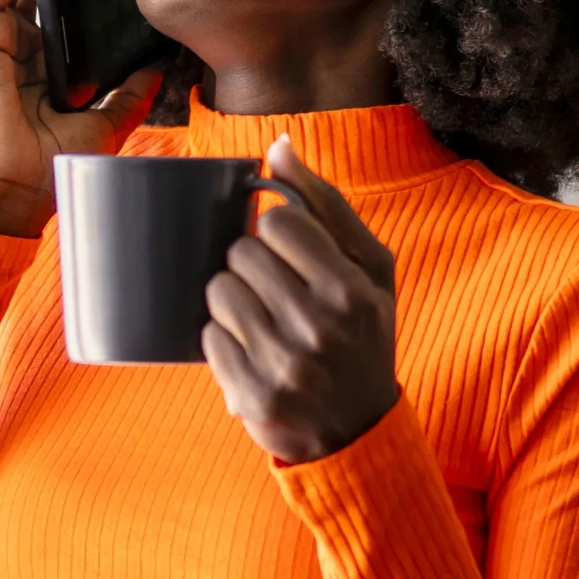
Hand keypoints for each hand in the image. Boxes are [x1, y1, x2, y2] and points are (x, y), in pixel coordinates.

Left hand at [201, 138, 400, 462]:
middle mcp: (319, 326)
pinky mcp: (252, 396)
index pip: (278, 220)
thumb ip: (328, 206)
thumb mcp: (370, 271)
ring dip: (232, 298)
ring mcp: (283, 365)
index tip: (288, 250)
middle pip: (241, 252)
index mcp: (351, 289)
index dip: (276, 230)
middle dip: (251, 264)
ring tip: (260, 317)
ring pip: (218, 291)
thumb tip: (279, 147)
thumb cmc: (364, 336)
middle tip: (273, 289)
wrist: (359, 430)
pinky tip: (251, 350)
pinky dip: (222, 339)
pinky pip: (208, 337)